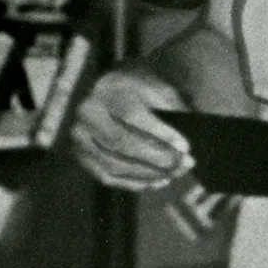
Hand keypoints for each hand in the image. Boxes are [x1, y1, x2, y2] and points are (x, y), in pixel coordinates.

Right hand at [70, 68, 192, 190]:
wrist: (91, 89)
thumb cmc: (130, 86)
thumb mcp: (152, 84)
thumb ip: (169, 104)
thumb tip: (187, 130)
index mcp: (108, 92)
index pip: (133, 116)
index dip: (160, 134)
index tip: (185, 146)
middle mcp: (88, 116)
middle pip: (123, 144)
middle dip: (158, 158)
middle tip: (184, 164)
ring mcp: (80, 139)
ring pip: (114, 164)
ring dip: (148, 174)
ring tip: (173, 174)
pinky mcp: (80, 155)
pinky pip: (105, 176)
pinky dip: (132, 183)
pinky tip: (154, 182)